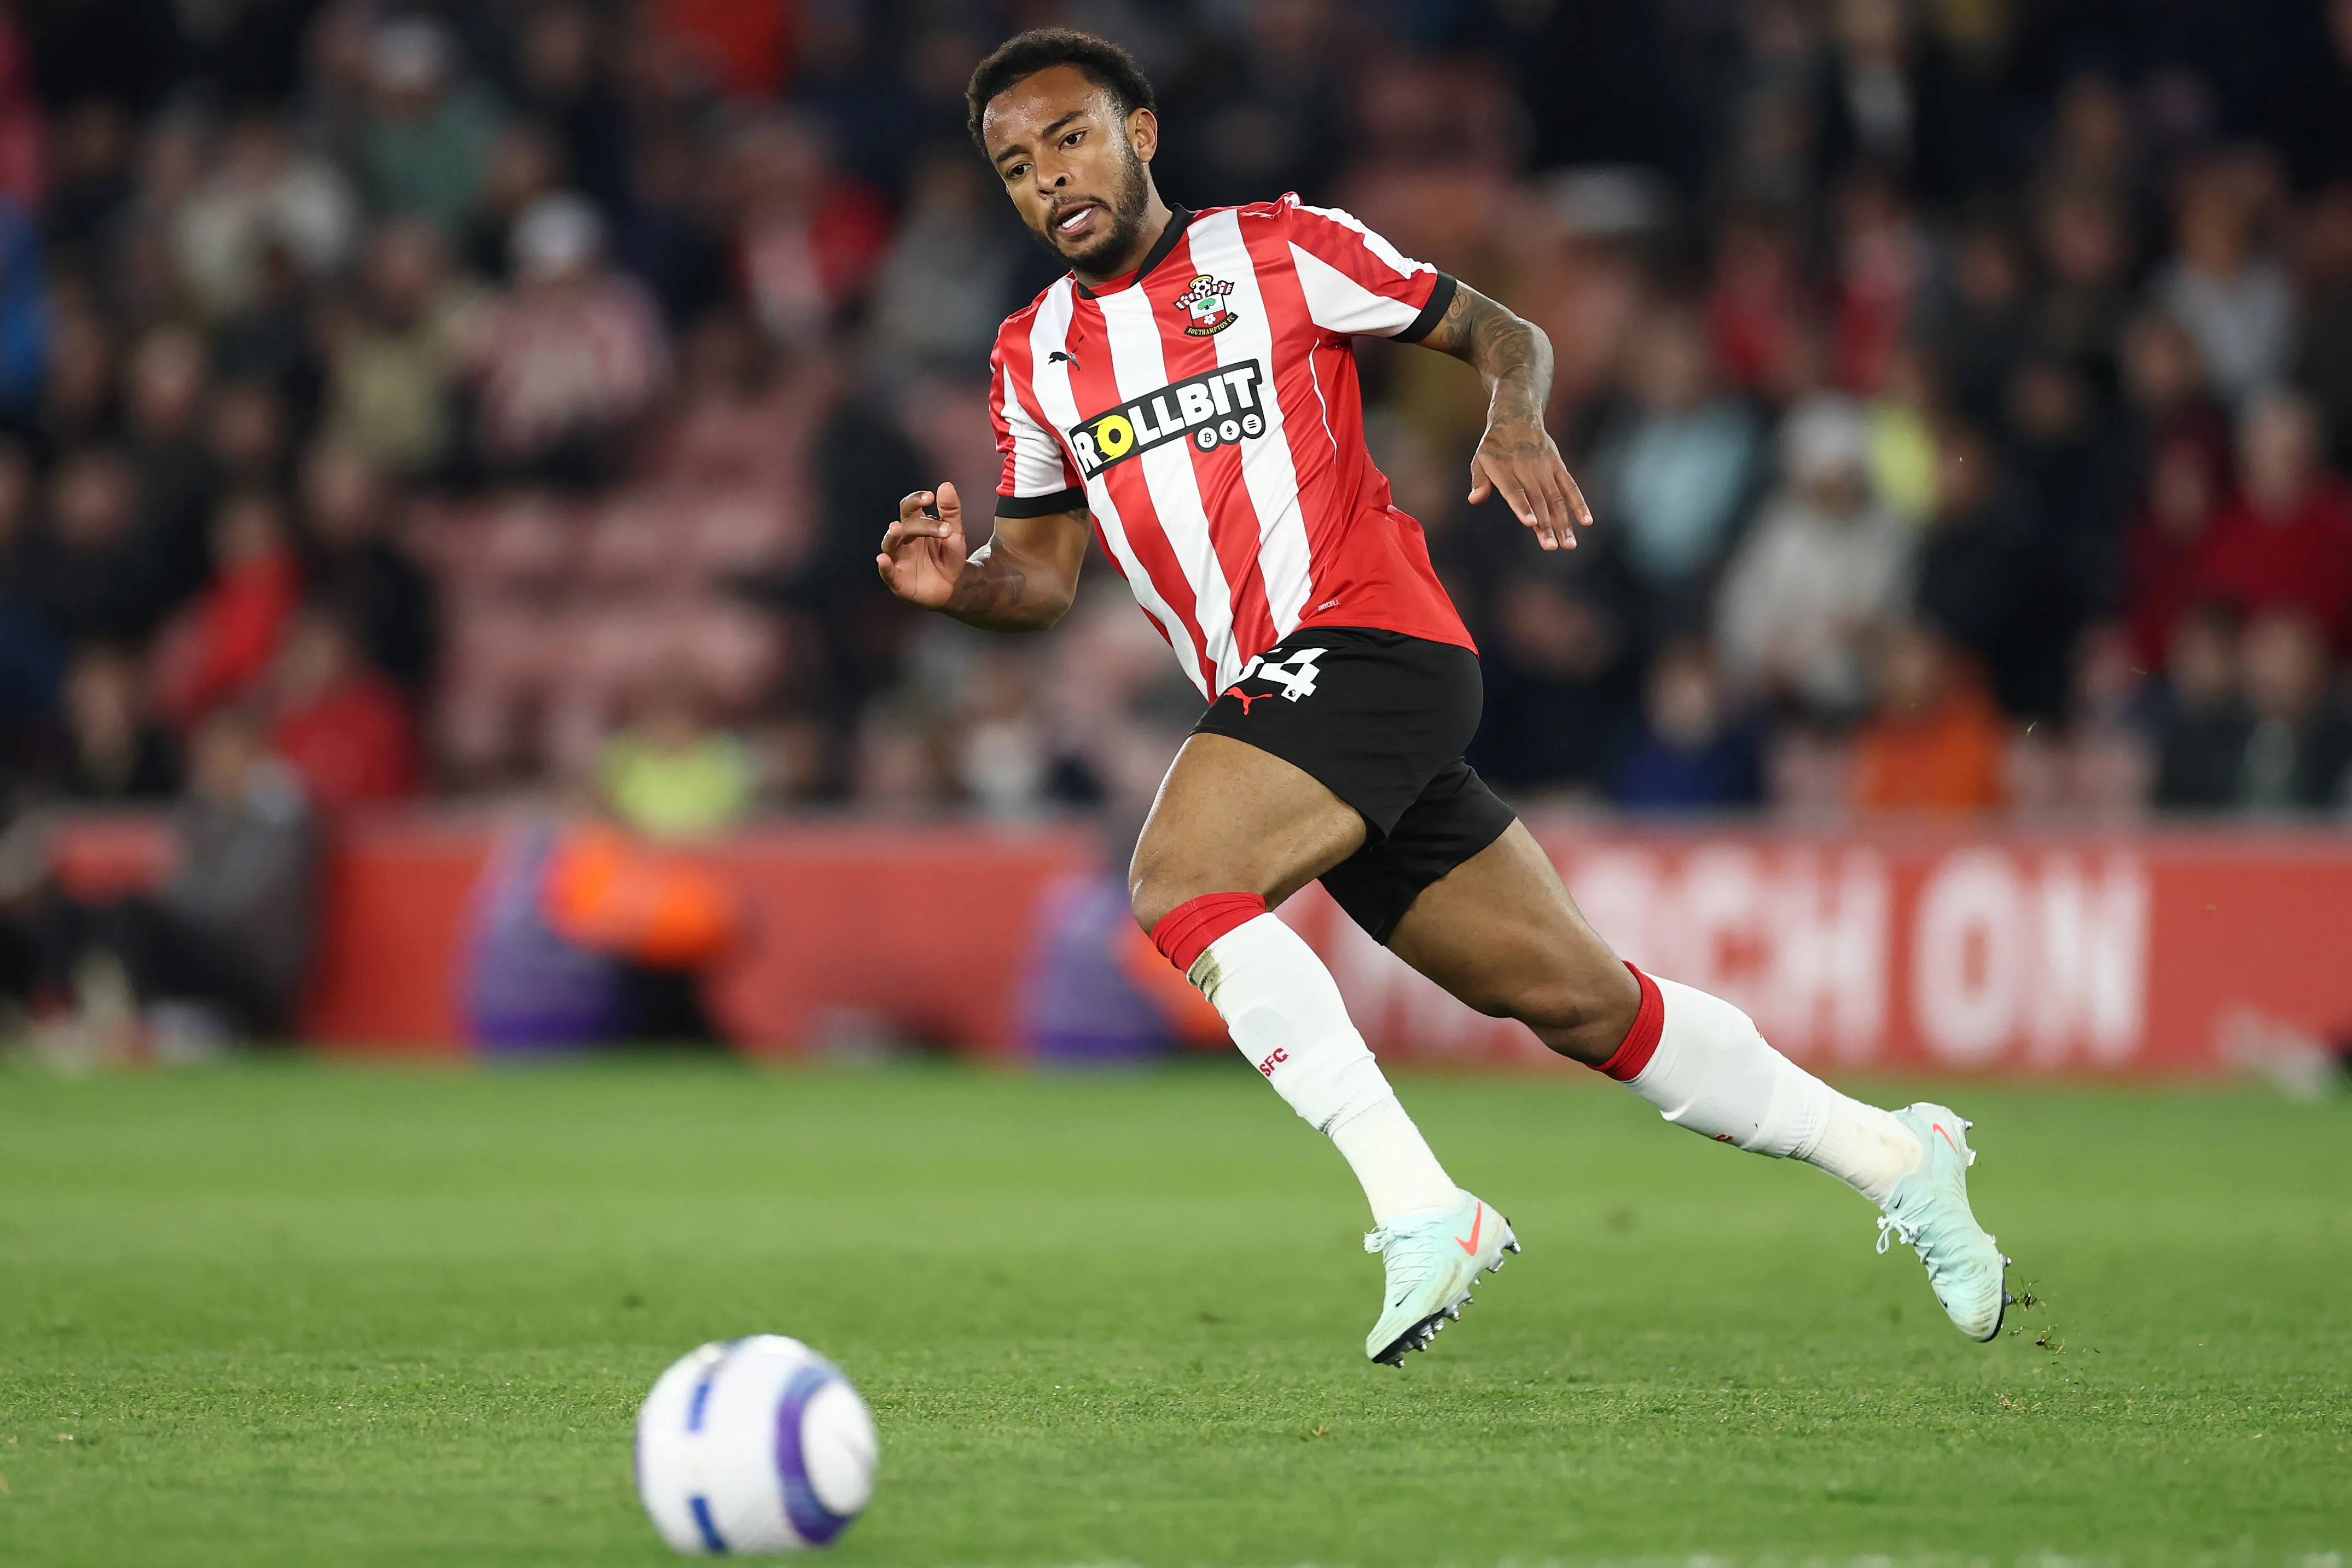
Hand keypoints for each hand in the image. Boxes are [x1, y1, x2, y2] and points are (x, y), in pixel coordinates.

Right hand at [876, 482, 968, 607]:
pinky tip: (883, 560)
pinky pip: (887, 572)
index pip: (909, 507)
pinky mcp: (897, 580)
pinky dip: (884, 566)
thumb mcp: (954, 534)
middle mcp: (903, 540)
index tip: (930, 497)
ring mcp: (898, 558)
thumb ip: (951, 511)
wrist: (951, 588)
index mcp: (915, 526)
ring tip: (897, 528)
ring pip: (890, 544)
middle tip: (945, 530)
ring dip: (892, 536)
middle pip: (905, 525)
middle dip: (923, 525)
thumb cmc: (947, 558)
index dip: (917, 500)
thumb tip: (946, 485)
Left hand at [1468, 419, 1594, 551]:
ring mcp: (1545, 468)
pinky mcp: (1558, 466)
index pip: (1514, 491)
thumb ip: (1479, 480)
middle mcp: (1527, 469)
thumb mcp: (1479, 459)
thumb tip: (1474, 499)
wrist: (1517, 416)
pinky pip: (1570, 486)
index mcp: (1504, 469)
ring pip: (1556, 498)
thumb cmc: (1494, 446)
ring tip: (1569, 545)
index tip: (1530, 523)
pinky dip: (1579, 503)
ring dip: (1563, 522)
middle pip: (1538, 500)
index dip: (1522, 507)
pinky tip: (1586, 522)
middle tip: (1550, 547)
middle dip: (1546, 525)